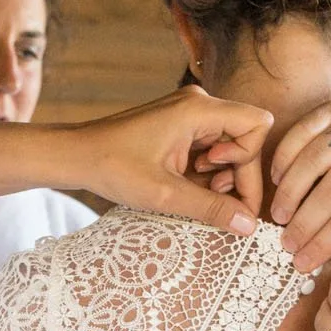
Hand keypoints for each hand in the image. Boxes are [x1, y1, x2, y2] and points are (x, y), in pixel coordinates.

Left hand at [0, 86, 273, 233]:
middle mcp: (197, 104)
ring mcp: (187, 114)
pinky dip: (203, 172)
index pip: (256, 125)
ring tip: (193, 194)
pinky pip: (208, 147)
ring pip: (227, 146)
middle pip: (244, 138)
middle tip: (218, 204)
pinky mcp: (177, 126)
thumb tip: (249, 226)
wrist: (74, 156)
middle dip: (237, 176)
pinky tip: (184, 187)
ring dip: (219, 177)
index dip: (251, 163)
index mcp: (198, 109)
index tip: (228, 190)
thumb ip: (212, 208)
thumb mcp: (165, 194)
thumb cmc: (112, 168)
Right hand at [268, 85, 330, 271]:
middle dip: (304, 225)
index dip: (323, 243)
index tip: (303, 261)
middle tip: (286, 244)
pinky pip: (301, 132)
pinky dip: (285, 157)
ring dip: (289, 193)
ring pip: (310, 162)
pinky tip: (276, 178)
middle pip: (330, 193)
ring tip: (279, 216)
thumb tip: (319, 241)